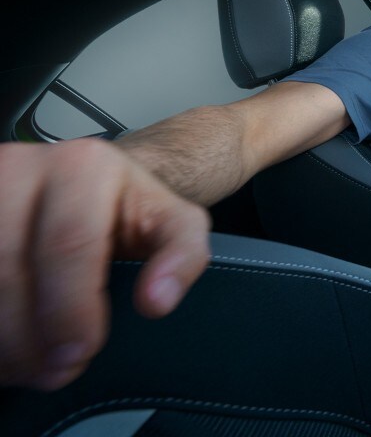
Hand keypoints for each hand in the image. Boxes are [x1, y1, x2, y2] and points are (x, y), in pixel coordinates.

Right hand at [0, 139, 210, 390]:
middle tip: (52, 372)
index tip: (80, 353)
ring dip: (0, 335)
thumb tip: (156, 301)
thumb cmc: (126, 210)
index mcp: (83, 167)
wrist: (78, 186)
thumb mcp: (170, 222)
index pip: (69, 243)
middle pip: (10, 267)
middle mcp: (23, 167)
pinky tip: (1, 345)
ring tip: (23, 366)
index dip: (70, 308)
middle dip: (29, 335)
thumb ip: (182, 255)